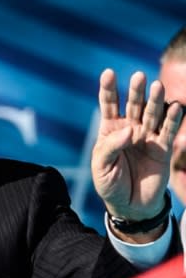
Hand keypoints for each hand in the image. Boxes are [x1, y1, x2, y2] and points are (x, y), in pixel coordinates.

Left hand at [91, 69, 182, 238]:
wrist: (130, 204)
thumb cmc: (110, 184)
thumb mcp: (101, 166)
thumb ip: (111, 146)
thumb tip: (129, 130)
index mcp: (110, 130)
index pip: (109, 105)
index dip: (109, 89)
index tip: (108, 73)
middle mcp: (130, 129)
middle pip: (133, 105)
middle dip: (135, 91)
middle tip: (138, 76)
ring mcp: (147, 136)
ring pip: (152, 114)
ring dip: (155, 100)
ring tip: (157, 86)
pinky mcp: (163, 147)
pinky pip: (169, 130)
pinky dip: (173, 118)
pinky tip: (176, 106)